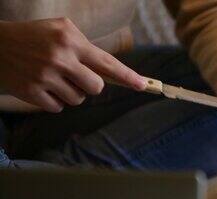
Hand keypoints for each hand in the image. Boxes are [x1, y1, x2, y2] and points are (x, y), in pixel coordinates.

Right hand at [0, 18, 145, 112]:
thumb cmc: (34, 37)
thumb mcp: (60, 30)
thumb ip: (86, 48)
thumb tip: (113, 73)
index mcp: (69, 40)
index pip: (106, 62)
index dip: (127, 76)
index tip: (142, 85)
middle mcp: (60, 58)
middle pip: (96, 87)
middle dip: (90, 85)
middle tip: (75, 76)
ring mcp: (45, 77)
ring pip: (78, 99)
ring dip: (70, 93)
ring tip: (54, 79)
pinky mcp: (32, 92)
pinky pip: (58, 108)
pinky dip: (53, 101)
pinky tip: (41, 87)